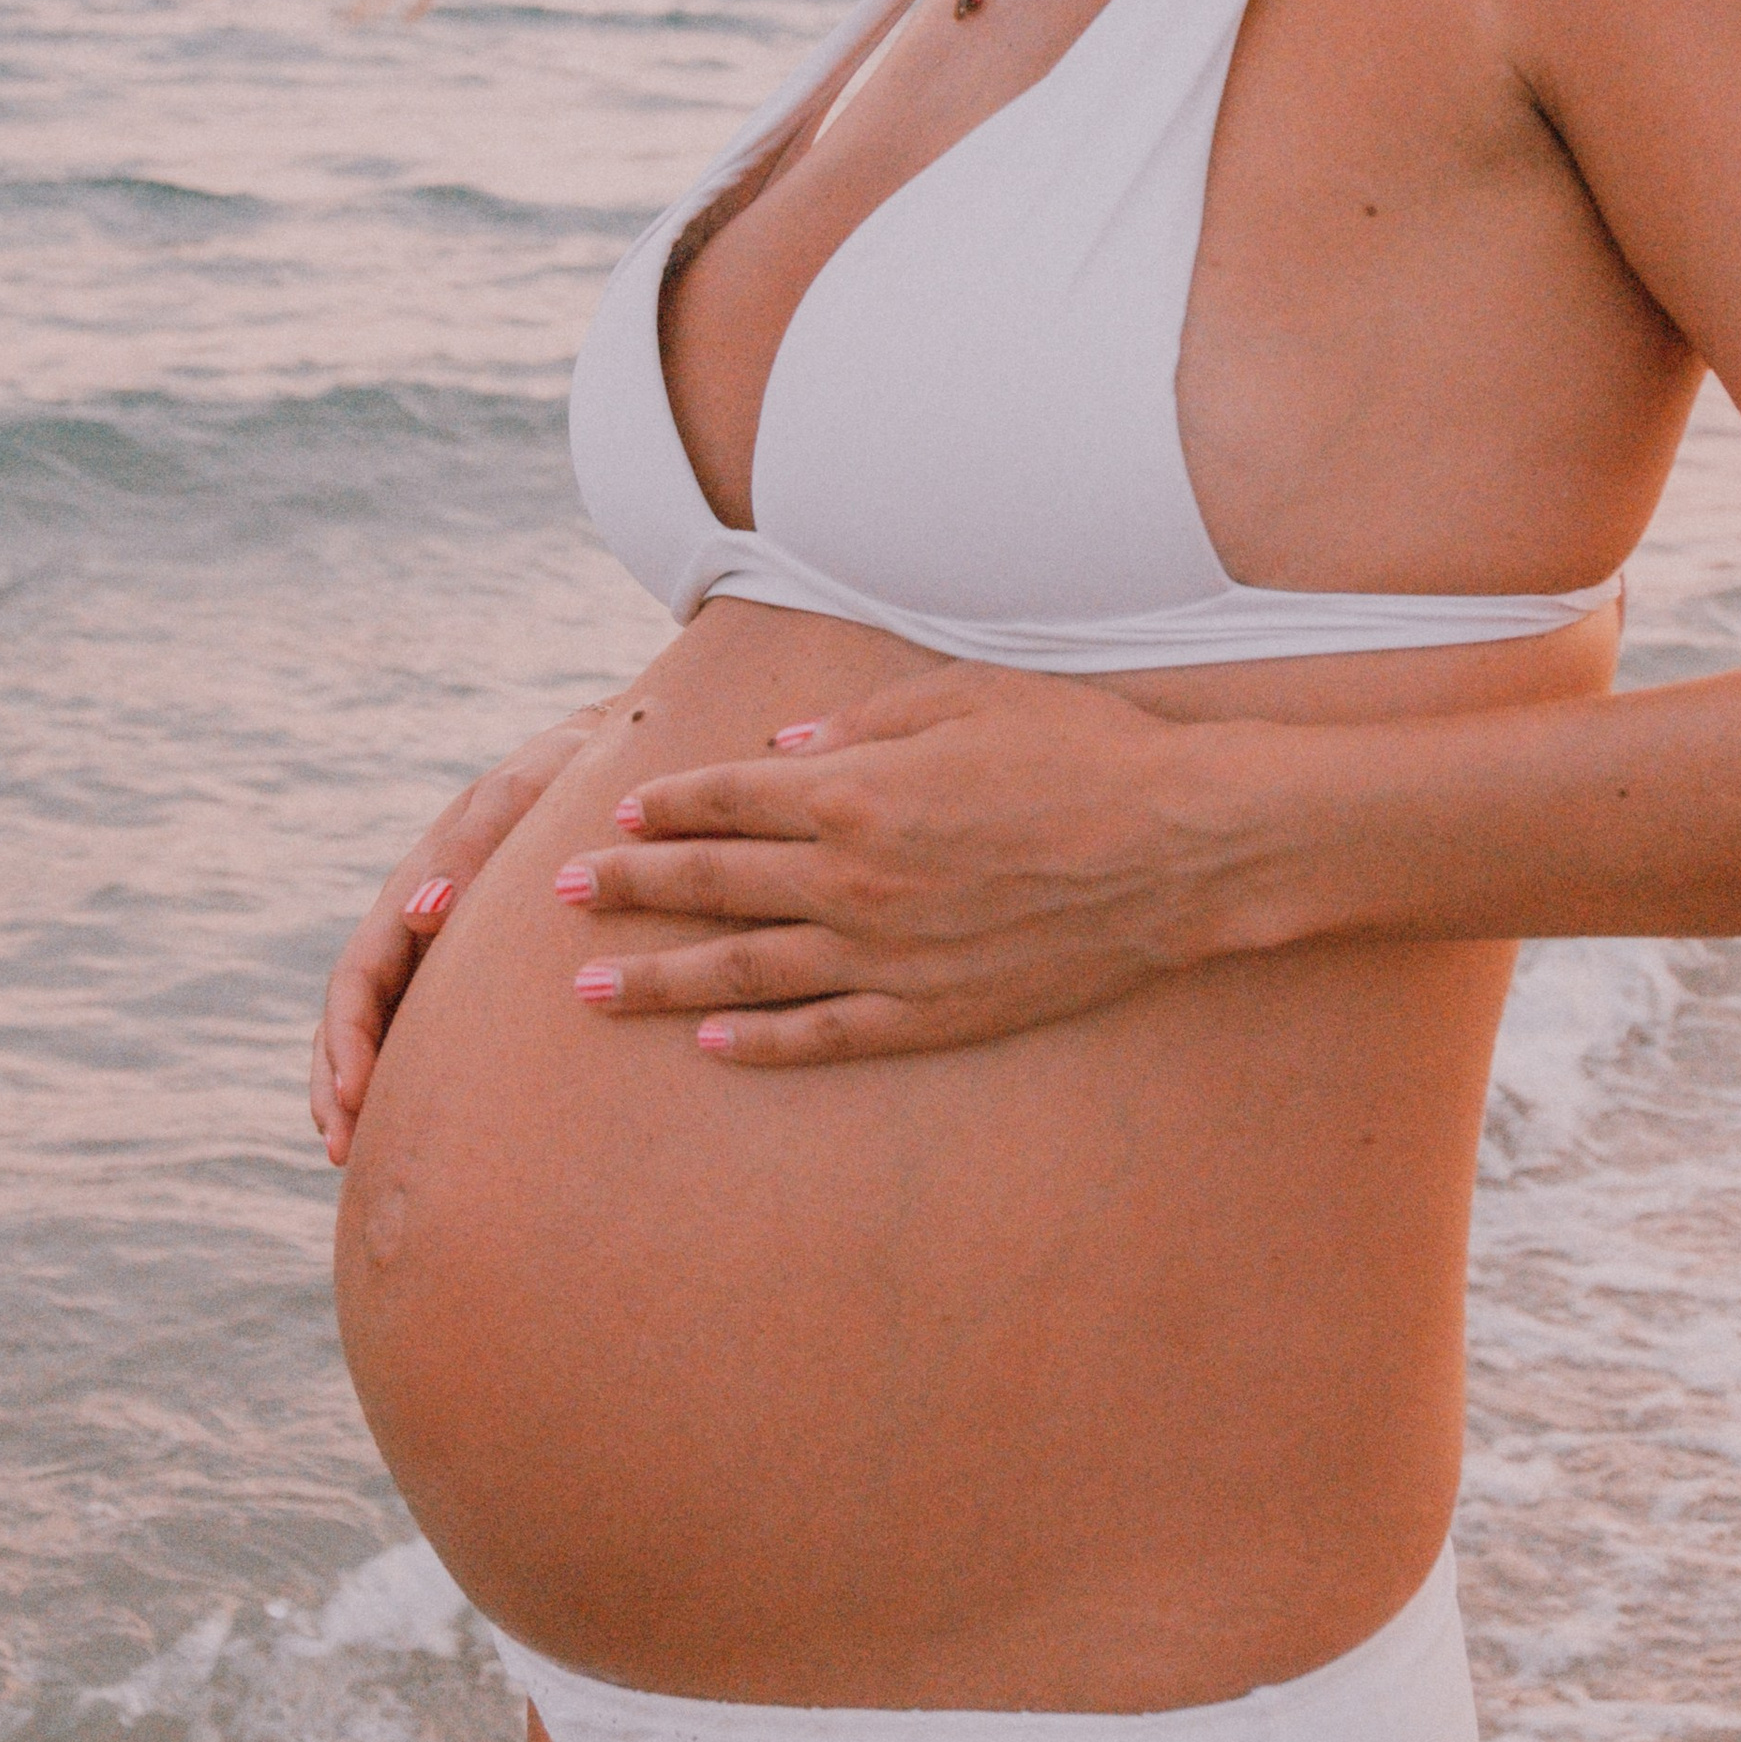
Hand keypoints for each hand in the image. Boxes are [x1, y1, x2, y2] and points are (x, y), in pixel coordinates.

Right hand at [314, 703, 619, 1161]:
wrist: (610, 762)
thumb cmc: (568, 771)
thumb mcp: (524, 790)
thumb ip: (475, 844)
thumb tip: (420, 918)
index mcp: (416, 886)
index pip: (357, 977)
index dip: (345, 1041)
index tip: (350, 1100)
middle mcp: (420, 925)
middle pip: (356, 1016)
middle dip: (339, 1084)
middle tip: (344, 1150)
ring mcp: (448, 948)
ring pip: (389, 1030)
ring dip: (368, 1091)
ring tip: (364, 1156)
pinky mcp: (486, 968)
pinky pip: (441, 1030)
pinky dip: (419, 1079)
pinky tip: (433, 1129)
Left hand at [554, 666, 1298, 1064]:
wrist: (1182, 845)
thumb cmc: (1082, 749)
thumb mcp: (964, 696)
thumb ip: (858, 723)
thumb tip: (775, 748)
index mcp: (854, 790)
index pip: (726, 798)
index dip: (663, 807)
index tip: (615, 818)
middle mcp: (852, 878)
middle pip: (712, 885)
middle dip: (626, 890)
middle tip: (558, 898)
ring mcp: (889, 955)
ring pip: (743, 973)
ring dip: (659, 979)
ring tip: (591, 988)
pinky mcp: (933, 1011)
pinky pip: (825, 1034)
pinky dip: (761, 1042)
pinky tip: (710, 1045)